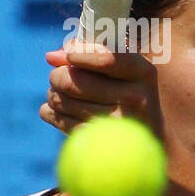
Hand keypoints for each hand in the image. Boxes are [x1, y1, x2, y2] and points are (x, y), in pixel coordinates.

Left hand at [40, 41, 163, 137]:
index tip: (69, 56)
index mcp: (142, 72)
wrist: (144, 142)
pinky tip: (57, 110)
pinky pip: (60, 121)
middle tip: (57, 77)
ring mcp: (118, 124)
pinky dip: (50, 112)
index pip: (106, 60)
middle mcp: (134, 98)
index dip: (80, 55)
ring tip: (59, 93)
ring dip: (53, 94)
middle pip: (74, 81)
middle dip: (57, 76)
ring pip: (62, 100)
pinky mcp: (99, 143)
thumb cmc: (126, 94)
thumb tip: (52, 56)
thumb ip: (90, 53)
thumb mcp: (122, 70)